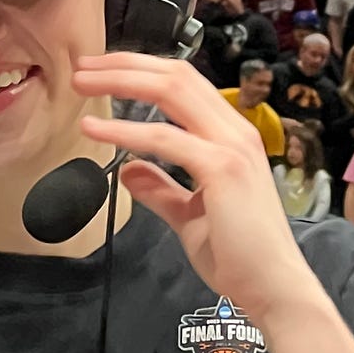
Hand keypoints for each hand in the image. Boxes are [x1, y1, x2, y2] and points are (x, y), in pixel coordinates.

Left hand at [74, 54, 309, 328]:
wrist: (271, 287)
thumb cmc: (239, 256)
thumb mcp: (189, 216)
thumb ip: (162, 190)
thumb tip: (129, 170)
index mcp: (231, 137)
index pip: (184, 84)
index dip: (141, 71)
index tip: (101, 73)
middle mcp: (235, 131)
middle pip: (176, 75)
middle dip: (125, 64)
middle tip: (82, 67)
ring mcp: (231, 146)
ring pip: (171, 91)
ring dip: (121, 82)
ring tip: (81, 83)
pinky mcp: (222, 169)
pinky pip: (164, 139)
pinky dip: (125, 131)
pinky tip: (94, 131)